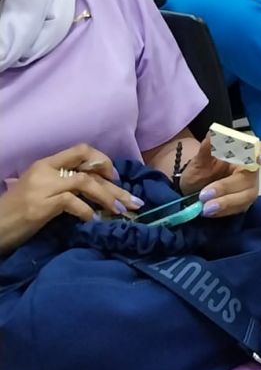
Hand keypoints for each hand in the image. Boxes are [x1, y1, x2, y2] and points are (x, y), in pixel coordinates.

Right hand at [0, 145, 142, 253]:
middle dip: (116, 186)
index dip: (103, 161)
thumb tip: (102, 189)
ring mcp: (42, 187)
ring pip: (85, 182)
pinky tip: (94, 220)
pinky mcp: (39, 206)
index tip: (116, 177)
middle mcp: (45, 170)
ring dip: (108, 197)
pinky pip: (72, 202)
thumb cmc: (18, 212)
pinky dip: (87, 211)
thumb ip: (66, 184)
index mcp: (46, 163)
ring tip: (121, 212)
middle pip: (89, 169)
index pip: (81, 149)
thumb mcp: (43, 190)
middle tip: (133, 202)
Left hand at [179, 136, 260, 216]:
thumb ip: (208, 146)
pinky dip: (223, 211)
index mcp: (246, 151)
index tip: (260, 160)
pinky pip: (239, 208)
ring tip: (206, 208)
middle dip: (227, 187)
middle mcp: (252, 169)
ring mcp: (249, 187)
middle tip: (204, 195)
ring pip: (246, 196)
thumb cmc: (200, 169)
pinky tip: (209, 212)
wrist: (192, 190)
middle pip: (250, 178)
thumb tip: (213, 133)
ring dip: (226, 202)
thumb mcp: (200, 158)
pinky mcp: (243, 203)